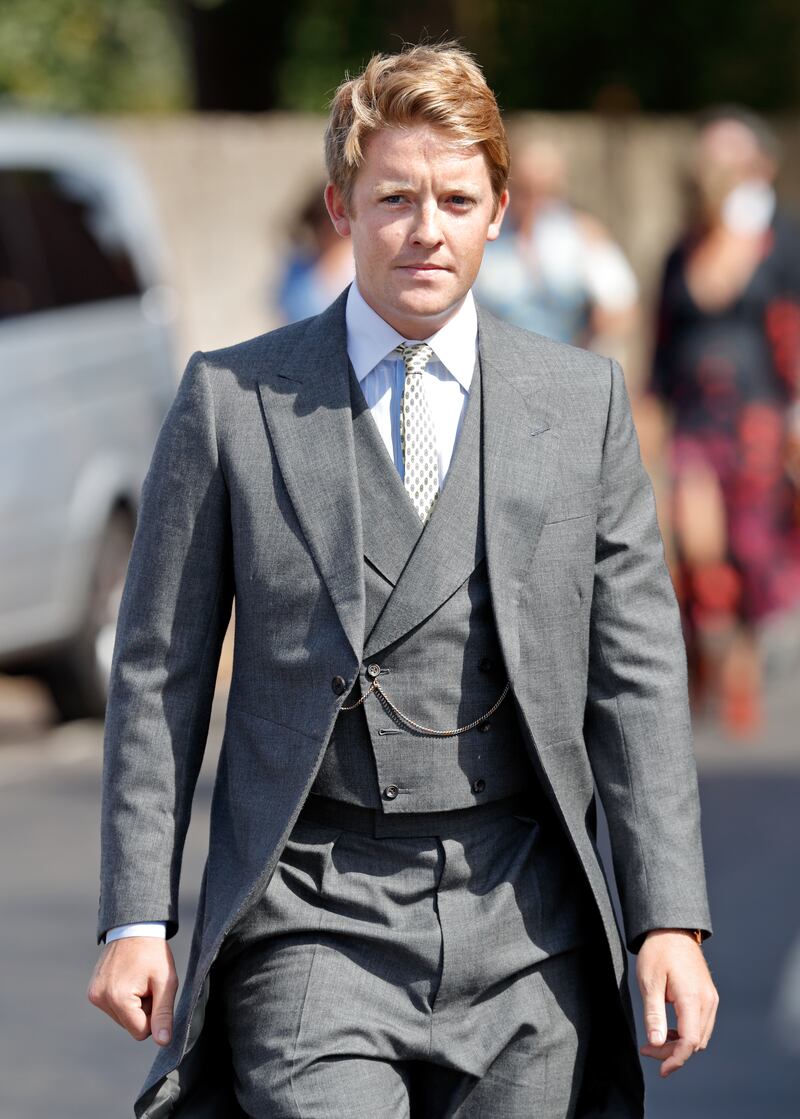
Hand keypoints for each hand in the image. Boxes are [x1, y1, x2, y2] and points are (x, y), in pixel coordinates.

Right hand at [87, 936, 178, 1045]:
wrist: (134, 927)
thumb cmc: (153, 953)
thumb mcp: (166, 982)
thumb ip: (164, 1014)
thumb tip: (163, 1042)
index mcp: (118, 998)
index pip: (141, 1031)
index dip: (153, 1015)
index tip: (155, 993)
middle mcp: (100, 999)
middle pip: (130, 1025)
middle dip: (143, 1009)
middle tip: (147, 984)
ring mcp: (93, 995)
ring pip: (122, 1018)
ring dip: (134, 1004)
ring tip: (138, 979)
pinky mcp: (92, 991)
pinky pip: (114, 1008)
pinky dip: (124, 998)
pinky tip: (128, 978)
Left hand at [636, 928, 718, 1077]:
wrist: (672, 928)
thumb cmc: (658, 951)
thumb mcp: (649, 982)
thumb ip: (654, 1015)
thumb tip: (657, 1043)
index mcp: (693, 998)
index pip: (690, 1041)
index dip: (676, 1059)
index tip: (661, 1069)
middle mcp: (708, 1001)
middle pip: (696, 1042)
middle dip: (673, 1052)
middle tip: (647, 1050)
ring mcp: (711, 998)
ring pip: (700, 1035)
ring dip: (680, 1043)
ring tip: (655, 1041)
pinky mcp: (708, 996)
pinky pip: (701, 1023)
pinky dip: (686, 1032)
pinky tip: (668, 1030)